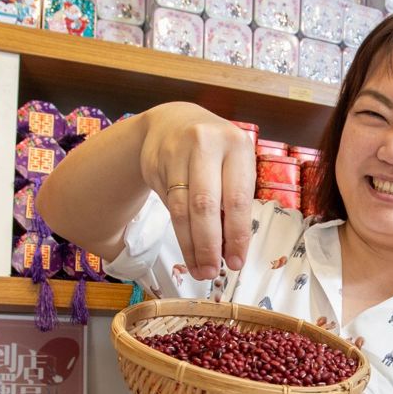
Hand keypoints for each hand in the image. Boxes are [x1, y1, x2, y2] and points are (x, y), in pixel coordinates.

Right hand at [137, 102, 256, 280]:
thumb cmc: (213, 152)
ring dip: (191, 245)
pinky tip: (187, 250)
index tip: (236, 262)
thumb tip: (231, 250)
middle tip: (212, 272)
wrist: (172, 121)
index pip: (237, 198)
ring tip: (200, 270)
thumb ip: (234, 202)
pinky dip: (180, 233)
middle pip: (206, 204)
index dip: (236, 235)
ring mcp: (177, 152)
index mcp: (237, 145)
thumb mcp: (232, 166)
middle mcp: (206, 144)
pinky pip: (168, 205)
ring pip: (183, 209)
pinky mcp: (155, 162)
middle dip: (210, 244)